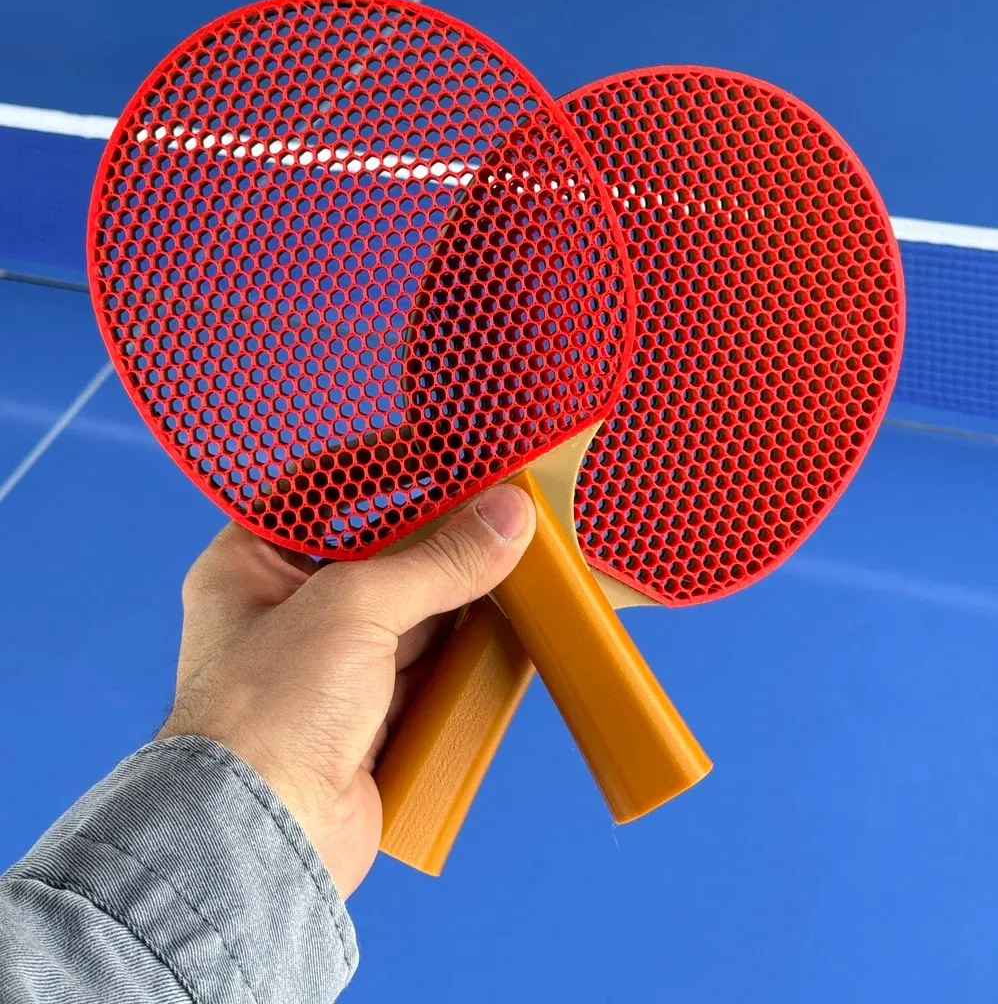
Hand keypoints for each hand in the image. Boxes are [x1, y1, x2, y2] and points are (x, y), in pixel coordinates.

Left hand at [159, 485, 534, 896]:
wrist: (263, 838)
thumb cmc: (269, 709)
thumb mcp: (354, 607)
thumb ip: (436, 560)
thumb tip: (507, 516)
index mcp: (251, 566)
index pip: (319, 494)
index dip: (378, 468)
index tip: (438, 452)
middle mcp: (288, 613)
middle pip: (378, 555)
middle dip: (438, 537)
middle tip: (499, 508)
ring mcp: (331, 668)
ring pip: (410, 612)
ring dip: (459, 595)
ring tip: (515, 560)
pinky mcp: (369, 715)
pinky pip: (428, 666)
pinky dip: (464, 651)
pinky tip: (505, 626)